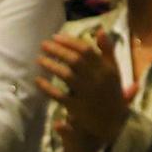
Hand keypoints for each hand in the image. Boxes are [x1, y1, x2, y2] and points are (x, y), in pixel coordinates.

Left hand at [38, 31, 134, 151]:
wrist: (112, 122)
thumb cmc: (112, 92)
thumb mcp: (114, 70)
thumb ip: (107, 50)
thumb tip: (99, 30)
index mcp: (106, 69)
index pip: (86, 50)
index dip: (69, 42)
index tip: (55, 37)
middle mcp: (97, 79)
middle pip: (74, 60)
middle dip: (57, 50)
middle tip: (43, 44)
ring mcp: (87, 93)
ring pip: (66, 75)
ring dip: (51, 66)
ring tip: (39, 59)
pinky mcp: (77, 107)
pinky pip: (59, 95)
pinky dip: (47, 87)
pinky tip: (38, 81)